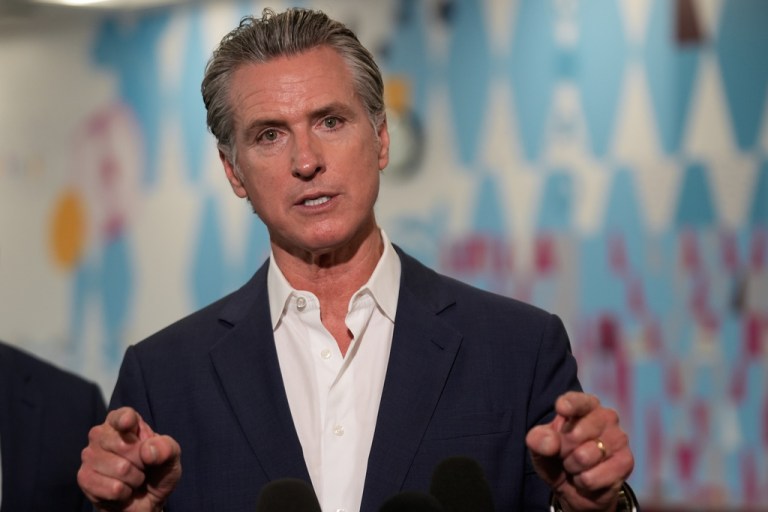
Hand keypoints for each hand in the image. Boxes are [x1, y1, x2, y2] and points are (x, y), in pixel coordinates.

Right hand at [78, 407, 181, 511]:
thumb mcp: (171, 458)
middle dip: (141, 462)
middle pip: (124, 445)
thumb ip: (166, 448)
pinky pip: (113, 488)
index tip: (128, 423)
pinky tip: (122, 490)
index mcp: (124, 421)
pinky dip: (124, 493)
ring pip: (120, 469)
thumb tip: (148, 450)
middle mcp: (102, 434)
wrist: (144, 500)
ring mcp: (90, 455)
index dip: (125, 420)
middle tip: (142, 466)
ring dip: (134, 479)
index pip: (122, 416)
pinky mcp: (84, 478)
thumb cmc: (156, 471)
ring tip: (132, 478)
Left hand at [526, 392, 633, 510]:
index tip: (561, 409)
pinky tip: (587, 478)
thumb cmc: (557, 457)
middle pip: (575, 435)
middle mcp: (606, 416)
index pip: (577, 401)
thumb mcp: (539, 447)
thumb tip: (550, 442)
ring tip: (576, 466)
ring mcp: (619, 438)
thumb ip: (539, 440)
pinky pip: (591, 477)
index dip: (569, 405)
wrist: (576, 488)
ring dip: (572, 468)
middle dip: (562, 451)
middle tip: (564, 455)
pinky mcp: (626, 462)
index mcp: (584, 405)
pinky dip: (582, 483)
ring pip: (583, 457)